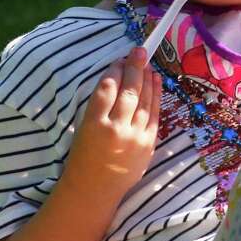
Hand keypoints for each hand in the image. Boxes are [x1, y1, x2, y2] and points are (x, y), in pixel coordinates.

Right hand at [65, 47, 162, 193]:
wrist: (95, 189)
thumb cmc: (85, 155)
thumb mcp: (84, 127)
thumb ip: (100, 105)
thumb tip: (118, 76)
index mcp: (94, 124)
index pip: (107, 89)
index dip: (115, 71)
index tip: (119, 60)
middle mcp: (116, 129)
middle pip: (129, 91)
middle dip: (135, 67)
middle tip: (138, 51)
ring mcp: (135, 137)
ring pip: (144, 100)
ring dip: (147, 78)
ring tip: (147, 63)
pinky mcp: (148, 144)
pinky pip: (154, 113)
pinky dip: (156, 95)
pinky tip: (156, 80)